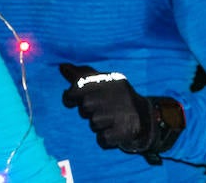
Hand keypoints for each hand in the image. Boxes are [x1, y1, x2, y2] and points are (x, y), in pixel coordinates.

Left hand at [60, 63, 183, 160]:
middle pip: (85, 106)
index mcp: (110, 80)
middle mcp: (116, 94)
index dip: (71, 96)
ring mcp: (120, 113)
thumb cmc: (116, 98)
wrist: (144, 116)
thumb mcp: (103, 82)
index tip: (73, 100)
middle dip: (88, 111)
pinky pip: (102, 139)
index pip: (80, 85)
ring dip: (98, 124)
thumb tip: (62, 66)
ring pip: (93, 123)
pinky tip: (114, 130)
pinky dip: (105, 138)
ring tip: (110, 119)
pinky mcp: (123, 131)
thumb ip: (82, 75)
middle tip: (100, 109)